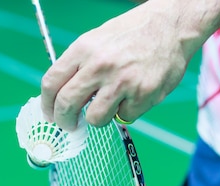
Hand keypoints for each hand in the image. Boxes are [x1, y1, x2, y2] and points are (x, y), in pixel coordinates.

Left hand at [40, 2, 190, 130]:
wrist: (172, 25)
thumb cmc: (132, 34)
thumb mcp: (96, 40)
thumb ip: (78, 66)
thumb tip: (59, 96)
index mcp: (83, 49)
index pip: (51, 82)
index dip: (47, 104)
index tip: (50, 114)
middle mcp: (100, 65)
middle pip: (66, 104)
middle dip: (64, 121)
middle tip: (68, 126)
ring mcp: (122, 81)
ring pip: (95, 119)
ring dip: (98, 119)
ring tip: (109, 105)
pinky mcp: (143, 94)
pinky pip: (125, 117)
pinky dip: (127, 111)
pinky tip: (135, 94)